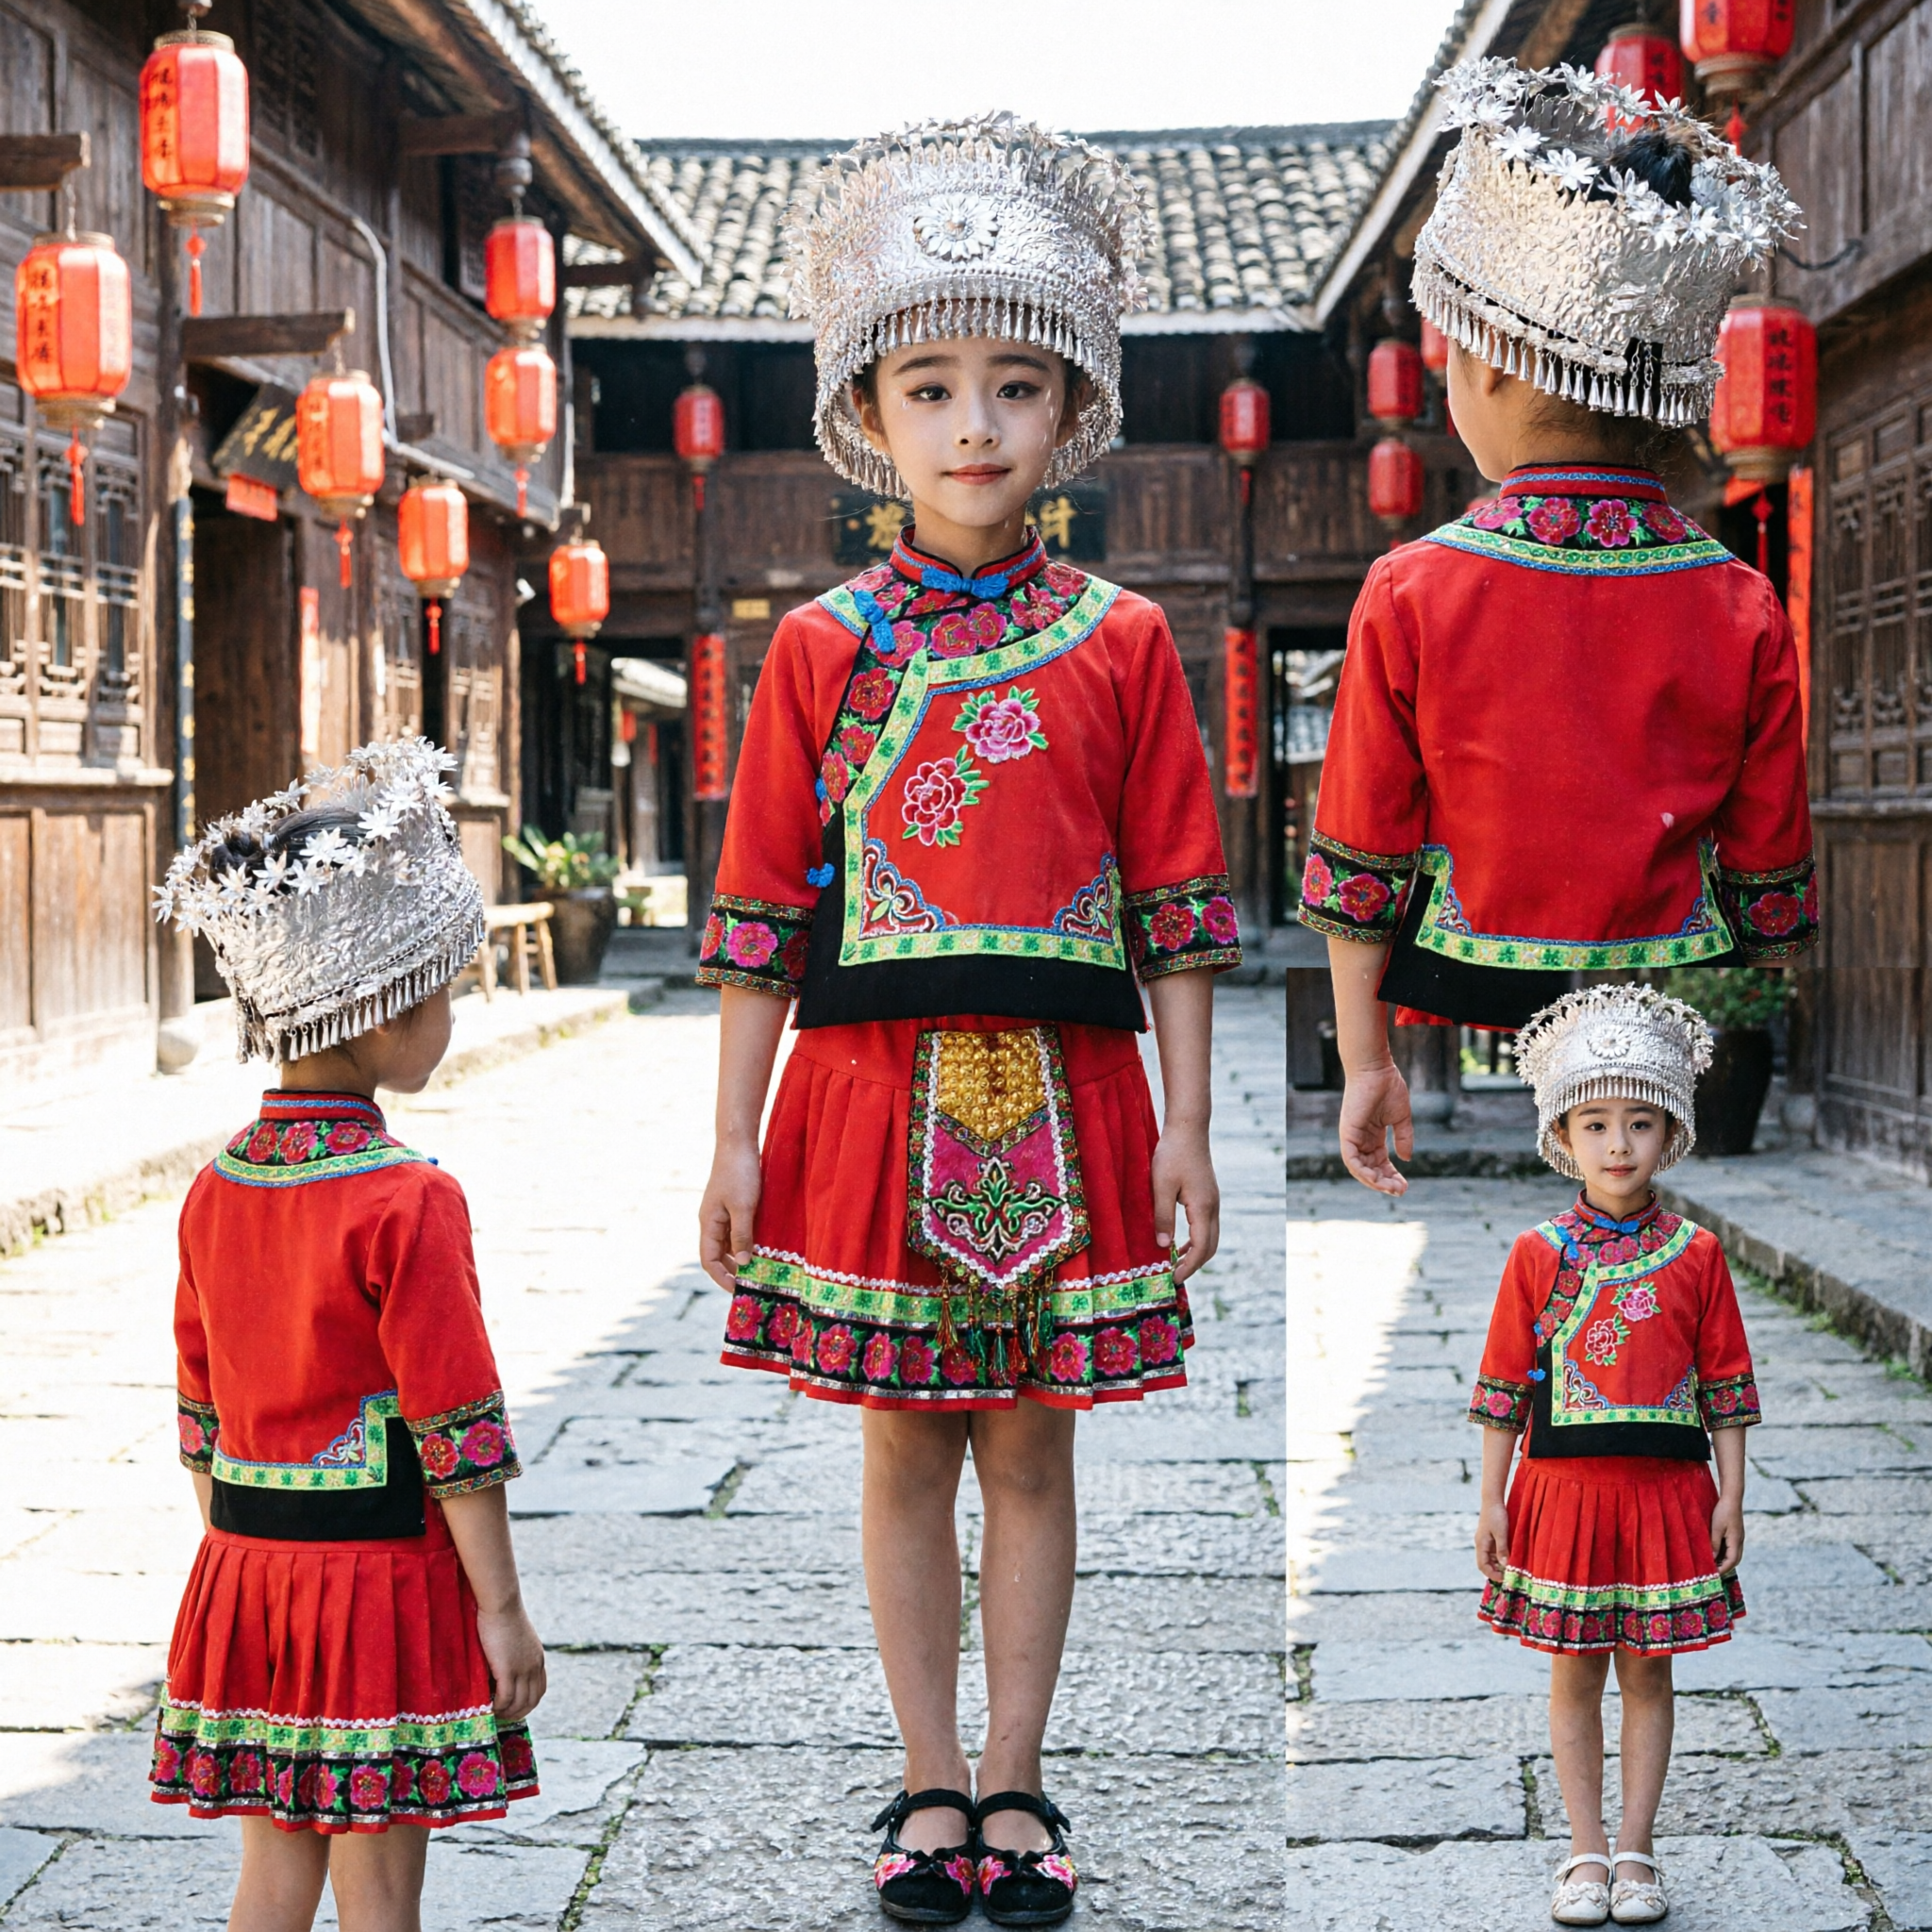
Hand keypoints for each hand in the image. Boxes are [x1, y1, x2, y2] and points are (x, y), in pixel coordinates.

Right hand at [475, 1601, 545, 1723]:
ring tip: (493, 1714)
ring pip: (519, 1703)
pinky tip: (489, 1707)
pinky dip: (498, 1707)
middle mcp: (535, 1666)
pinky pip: (505, 1698)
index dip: (527, 1703)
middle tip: (502, 1717)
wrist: (501, 1604)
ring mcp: (523, 1669)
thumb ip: (515, 1656)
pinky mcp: (508, 1670)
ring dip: (506, 1713)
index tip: (514, 1708)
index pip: (539, 1690)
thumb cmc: (503, 1617)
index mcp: (538, 1659)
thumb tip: (500, 1670)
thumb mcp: (516, 1640)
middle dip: (517, 1713)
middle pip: (532, 1700)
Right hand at [699, 1138, 761, 1289]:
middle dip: (732, 1272)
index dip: (720, 1278)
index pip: (708, 1260)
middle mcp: (712, 1221)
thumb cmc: (739, 1173)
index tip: (738, 1290)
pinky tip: (763, 1247)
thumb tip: (743, 1263)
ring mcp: (723, 1213)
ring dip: (741, 1258)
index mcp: (708, 1223)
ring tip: (760, 1270)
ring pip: (729, 1244)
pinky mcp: (734, 1205)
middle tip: (753, 1284)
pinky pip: (738, 1231)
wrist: (738, 1142)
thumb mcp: (743, 1207)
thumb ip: (742, 1235)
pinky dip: (748, 1243)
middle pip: (718, 1255)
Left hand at [1151, 1123, 1219, 1284]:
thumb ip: (1162, 1216)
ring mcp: (1213, 1201)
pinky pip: (1206, 1226)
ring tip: (1175, 1263)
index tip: (1172, 1279)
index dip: (1188, 1267)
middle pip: (1210, 1247)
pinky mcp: (1208, 1195)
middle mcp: (1213, 1207)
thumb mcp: (1160, 1186)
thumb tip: (1164, 1246)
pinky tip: (1179, 1241)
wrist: (1188, 1129)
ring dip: (1196, 1253)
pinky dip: (1196, 1239)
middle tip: (1173, 1276)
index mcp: (1203, 1208)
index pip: (1201, 1248)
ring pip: (1210, 1237)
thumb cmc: (1172, 1154)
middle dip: (1194, 1265)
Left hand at [1339, 1063, 1412, 1194]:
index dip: (1392, 1176)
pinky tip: (1374, 1179)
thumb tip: (1406, 1159)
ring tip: (1391, 1188)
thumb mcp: (1401, 1117)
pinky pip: (1350, 1158)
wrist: (1376, 1068)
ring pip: (1359, 1168)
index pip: (1380, 1163)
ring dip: (1374, 1181)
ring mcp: (1352, 1136)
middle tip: (1400, 1191)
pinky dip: (1361, 1170)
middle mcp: (1361, 1139)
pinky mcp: (1347, 1132)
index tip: (1405, 1186)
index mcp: (1373, 1136)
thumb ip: (1404, 1137)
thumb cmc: (1388, 1087)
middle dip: (1385, 1182)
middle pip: (1370, 1169)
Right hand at [1475, 1499, 1510, 1583]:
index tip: (1504, 1579)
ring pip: (1491, 1558)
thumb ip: (1502, 1549)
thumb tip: (1505, 1565)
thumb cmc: (1496, 1515)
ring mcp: (1486, 1541)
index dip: (1492, 1574)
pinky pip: (1495, 1552)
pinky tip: (1510, 1558)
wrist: (1493, 1499)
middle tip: (1509, 1577)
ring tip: (1512, 1569)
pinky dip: (1501, 1557)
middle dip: (1496, 1572)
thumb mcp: (1501, 1533)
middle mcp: (1481, 1544)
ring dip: (1499, 1565)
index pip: (1482, 1565)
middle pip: (1485, 1563)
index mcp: (1481, 1544)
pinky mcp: (1491, 1537)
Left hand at [1711, 1492, 1745, 1573]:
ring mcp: (1739, 1538)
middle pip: (1734, 1560)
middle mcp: (1739, 1541)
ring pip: (1734, 1554)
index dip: (1723, 1569)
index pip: (1731, 1561)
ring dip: (1725, 1561)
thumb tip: (1713, 1557)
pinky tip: (1716, 1553)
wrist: (1732, 1498)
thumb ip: (1714, 1543)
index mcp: (1736, 1541)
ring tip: (1713, 1565)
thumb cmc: (1723, 1511)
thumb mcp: (1716, 1528)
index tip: (1714, 1575)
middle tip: (1714, 1573)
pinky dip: (1725, 1553)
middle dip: (1725, 1568)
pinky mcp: (1736, 1534)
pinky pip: (1731, 1548)